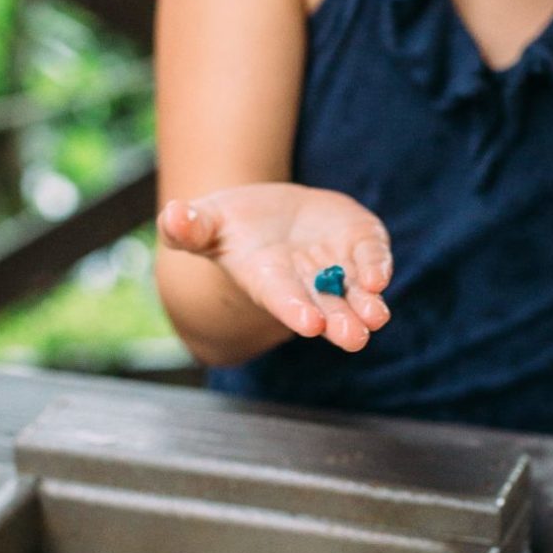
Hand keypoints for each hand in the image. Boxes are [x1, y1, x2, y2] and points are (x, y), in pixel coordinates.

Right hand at [158, 184, 393, 352]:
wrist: (268, 215)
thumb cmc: (229, 225)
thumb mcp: (206, 222)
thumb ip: (189, 227)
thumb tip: (172, 215)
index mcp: (268, 280)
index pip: (283, 298)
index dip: (296, 309)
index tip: (310, 324)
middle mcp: (306, 282)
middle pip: (326, 308)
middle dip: (340, 323)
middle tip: (354, 338)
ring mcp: (335, 265)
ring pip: (355, 292)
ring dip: (368, 306)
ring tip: (376, 317)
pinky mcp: (358, 243)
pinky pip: (372, 258)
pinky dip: (377, 266)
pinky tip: (380, 277)